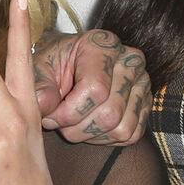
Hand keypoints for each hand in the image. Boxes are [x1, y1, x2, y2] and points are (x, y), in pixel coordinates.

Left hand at [32, 29, 148, 145]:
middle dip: (77, 128)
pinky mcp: (145, 103)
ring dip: (91, 136)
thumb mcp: (39, 67)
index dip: (69, 112)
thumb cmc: (54, 64)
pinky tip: (89, 128)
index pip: (95, 89)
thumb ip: (38, 85)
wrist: (70, 65)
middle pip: (110, 113)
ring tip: (73, 125)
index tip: (50, 117)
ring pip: (121, 128)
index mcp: (103, 45)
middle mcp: (130, 60)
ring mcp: (142, 82)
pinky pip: (131, 135)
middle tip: (59, 124)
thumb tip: (45, 105)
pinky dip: (107, 139)